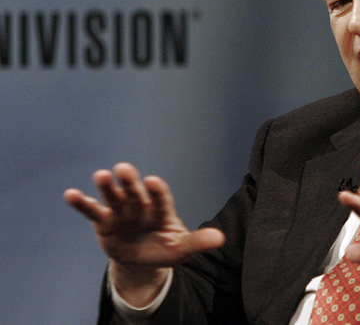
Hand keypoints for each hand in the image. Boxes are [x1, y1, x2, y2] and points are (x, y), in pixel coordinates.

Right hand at [64, 163, 224, 304]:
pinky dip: (82, 203)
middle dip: (130, 181)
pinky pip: (92, 211)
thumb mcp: (182, 249)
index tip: (153, 181)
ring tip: (100, 175)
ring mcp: (121, 211)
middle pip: (135, 192)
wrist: (142, 259)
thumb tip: (220, 239)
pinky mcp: (104, 221)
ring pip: (114, 197)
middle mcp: (141, 206)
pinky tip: (70, 194)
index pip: (160, 198)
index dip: (157, 191)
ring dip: (107, 187)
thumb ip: (197, 242)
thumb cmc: (165, 248)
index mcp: (161, 210)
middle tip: (124, 168)